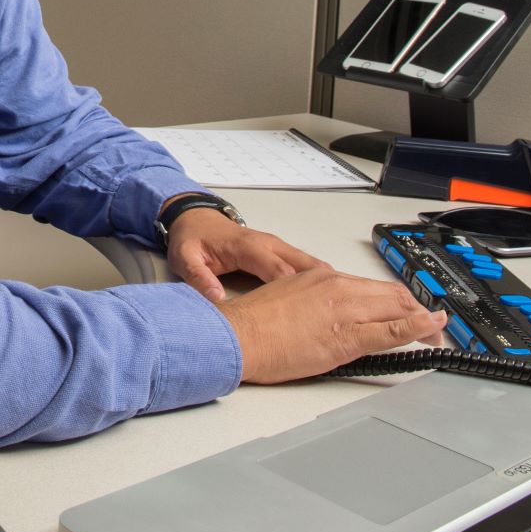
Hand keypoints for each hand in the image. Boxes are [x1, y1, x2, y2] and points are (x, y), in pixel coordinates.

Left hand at [165, 209, 327, 302]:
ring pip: (311, 266)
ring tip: (346, 308)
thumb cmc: (192, 239)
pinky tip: (334, 299)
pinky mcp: (281, 253)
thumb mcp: (184, 258)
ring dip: (329, 284)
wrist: (195, 219)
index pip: (278, 270)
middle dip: (324, 287)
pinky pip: (306, 267)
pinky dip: (322, 281)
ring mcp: (278, 247)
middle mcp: (269, 244)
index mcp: (248, 247)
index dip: (295, 291)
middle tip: (341, 311)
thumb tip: (216, 298)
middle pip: (304, 266)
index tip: (310, 312)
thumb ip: (198, 277)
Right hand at [218, 268, 447, 383]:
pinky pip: (393, 331)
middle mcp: (338, 287)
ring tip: (436, 332)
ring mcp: (345, 311)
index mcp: (322, 277)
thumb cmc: (254, 323)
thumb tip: (332, 315)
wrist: (237, 335)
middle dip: (416, 309)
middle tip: (430, 324)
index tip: (406, 309)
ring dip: (423, 320)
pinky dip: (418, 328)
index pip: (371, 286)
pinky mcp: (347, 337)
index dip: (396, 300)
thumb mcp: (287, 297)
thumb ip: (315, 301)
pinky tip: (432, 330)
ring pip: (398, 308)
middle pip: (391, 294)